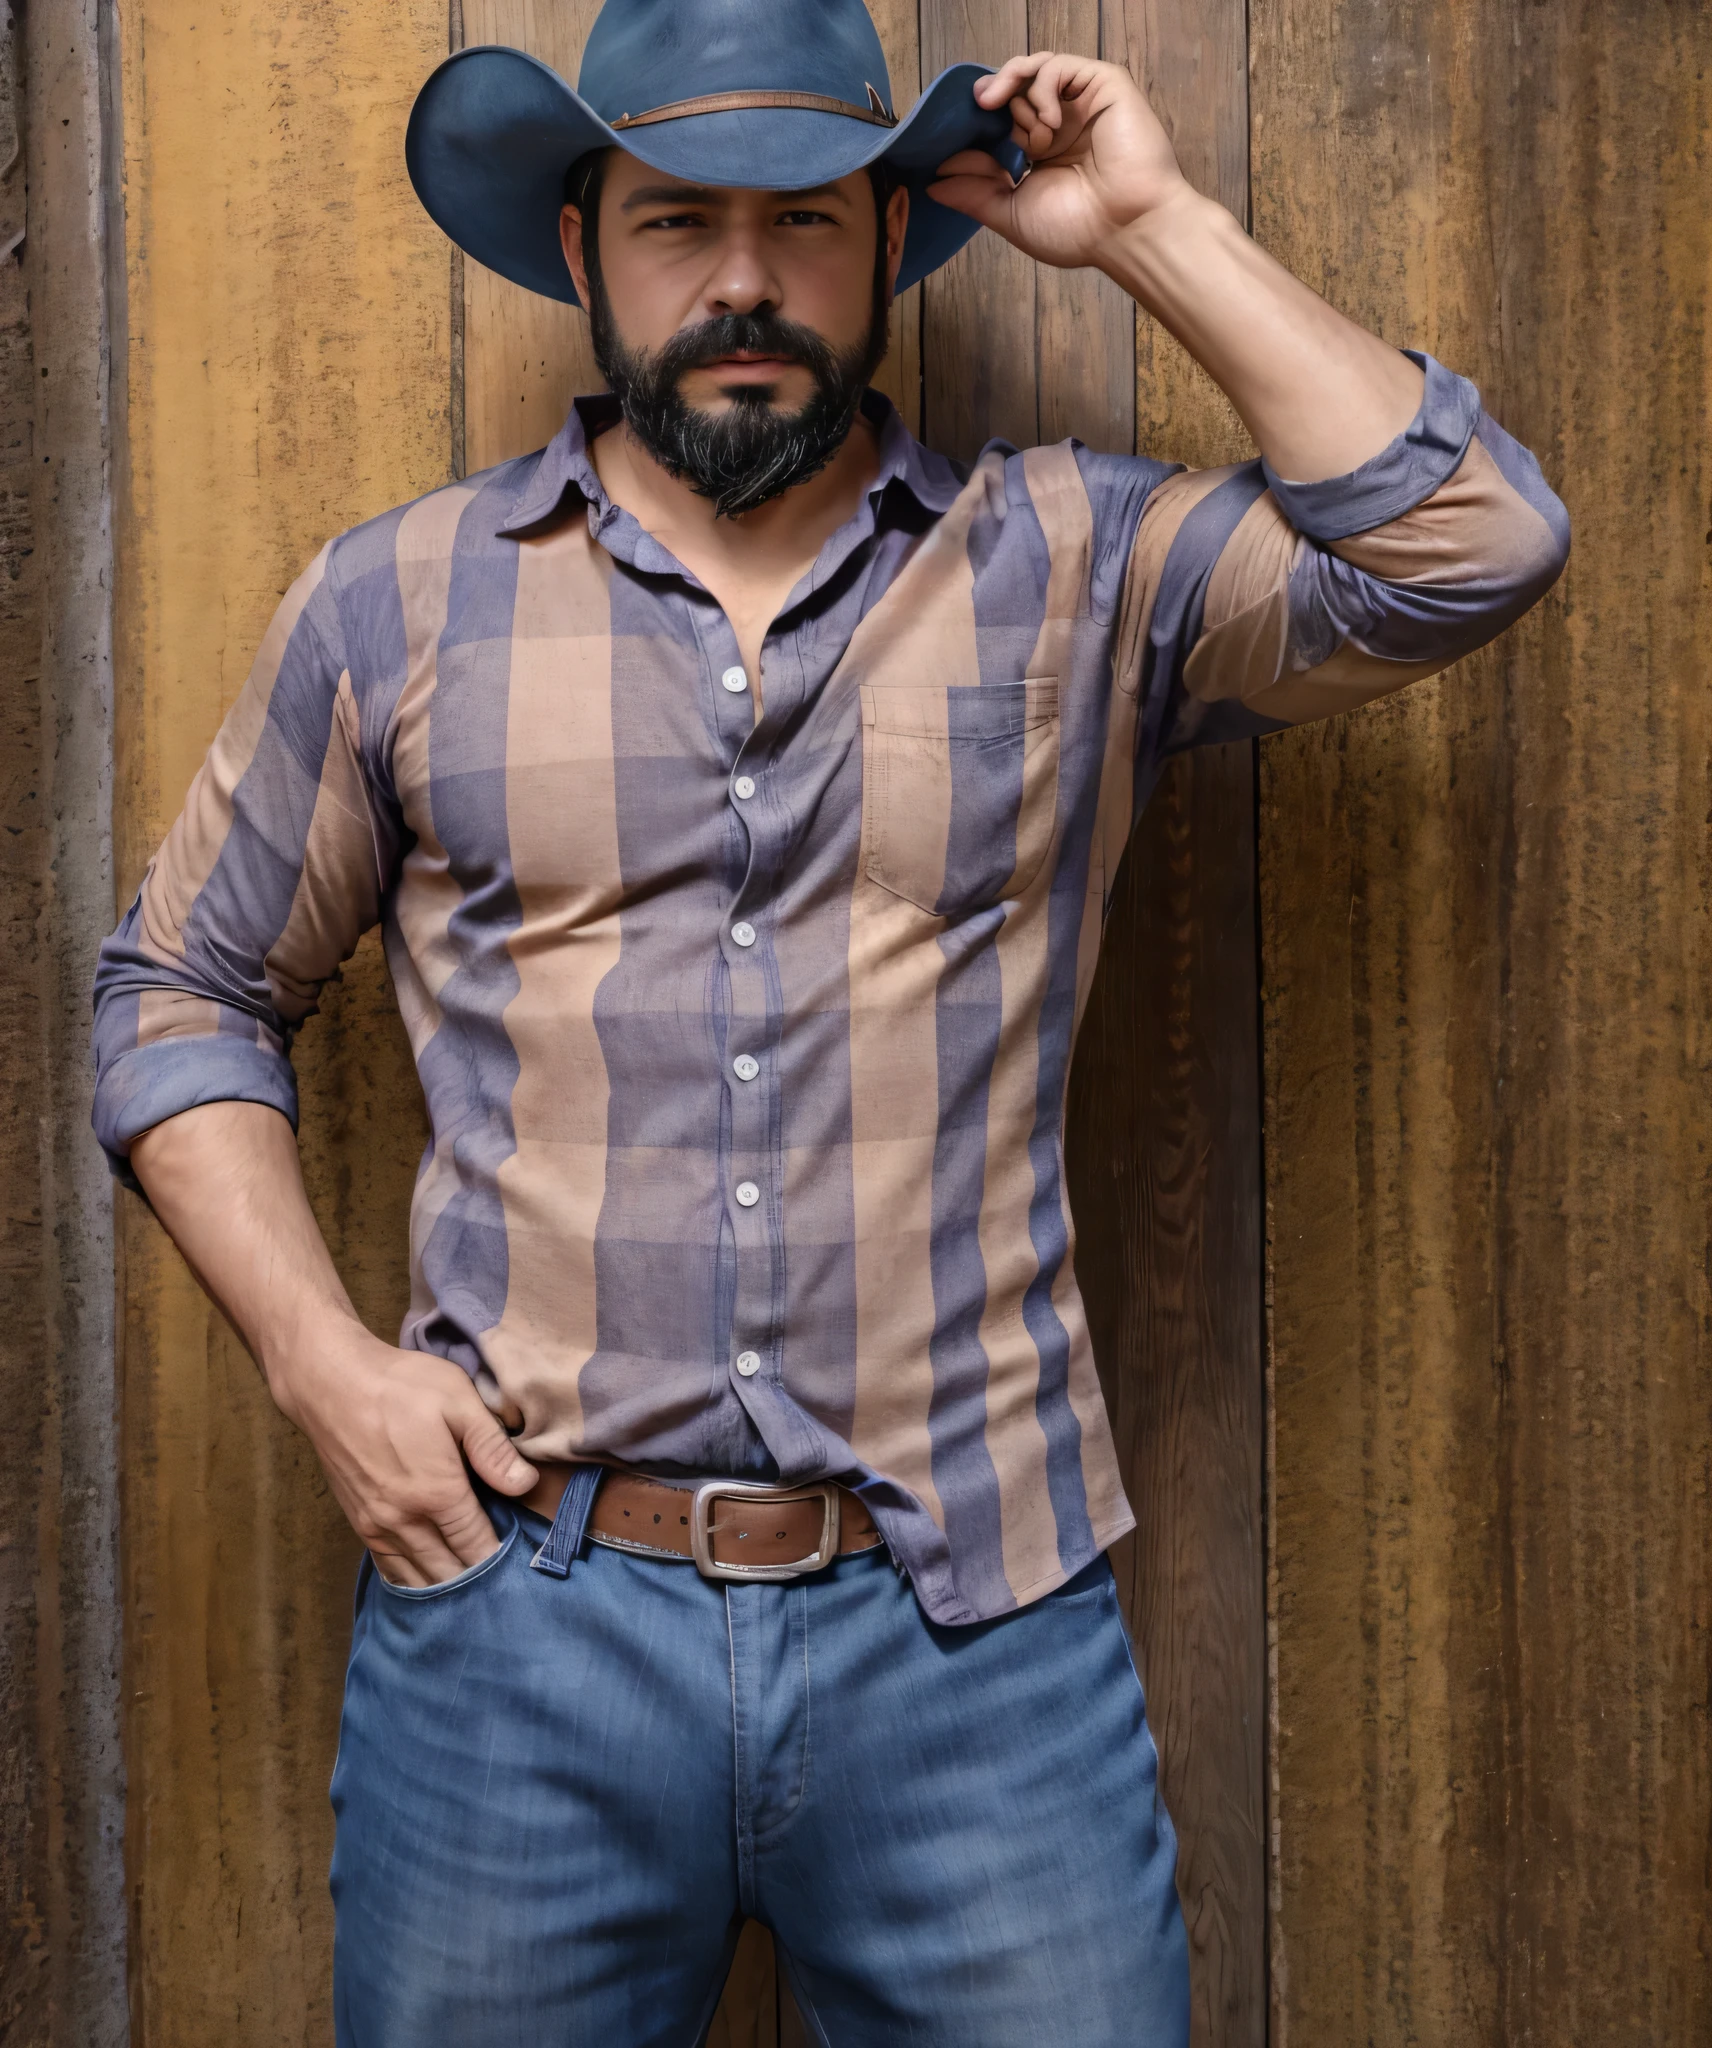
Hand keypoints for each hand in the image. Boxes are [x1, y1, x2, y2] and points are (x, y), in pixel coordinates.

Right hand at [271, 1328, 537, 1586]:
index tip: (522, 1564)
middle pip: (449, 1572)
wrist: (329, 1383)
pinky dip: (413, 1579)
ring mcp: (376, 1525)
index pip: (477, 1547)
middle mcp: (404, 1521)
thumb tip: (525, 1485)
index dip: (501, 1559)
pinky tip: (429, 1581)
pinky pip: (389, 1568)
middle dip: (477, 1580)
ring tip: (473, 1586)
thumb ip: (491, 1447)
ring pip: (417, 1578)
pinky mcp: (358, 1521)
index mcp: (437, 1494)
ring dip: (446, 1585)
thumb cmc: (399, 1385)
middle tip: (503, 1577)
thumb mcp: (457, 1401)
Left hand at [929, 52, 1191, 272]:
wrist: (1126, 230)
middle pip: (1008, 91)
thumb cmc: (1078, 230)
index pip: (995, 123)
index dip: (973, 126)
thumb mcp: (1011, 214)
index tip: (950, 140)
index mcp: (1037, 153)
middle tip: (984, 113)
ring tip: (1021, 127)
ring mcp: (1078, 104)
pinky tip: (1050, 123)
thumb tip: (932, 183)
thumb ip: (973, 195)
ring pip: (1030, 71)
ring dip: (1017, 95)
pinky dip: (1044, 88)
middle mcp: (1057, 124)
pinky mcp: (1100, 85)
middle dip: (991, 105)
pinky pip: (1057, 66)